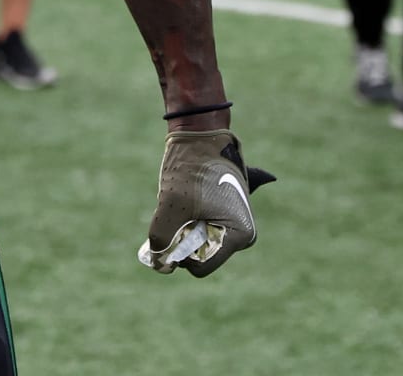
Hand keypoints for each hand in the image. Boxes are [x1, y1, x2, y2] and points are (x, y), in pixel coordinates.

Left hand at [137, 129, 273, 277]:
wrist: (200, 135)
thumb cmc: (190, 168)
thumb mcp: (170, 204)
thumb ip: (161, 238)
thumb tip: (160, 264)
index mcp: (239, 235)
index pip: (200, 267)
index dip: (178, 253)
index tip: (173, 225)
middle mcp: (242, 235)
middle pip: (199, 256)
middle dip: (182, 238)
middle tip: (180, 208)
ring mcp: (234, 226)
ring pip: (195, 242)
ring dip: (183, 227)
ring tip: (186, 199)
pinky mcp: (225, 216)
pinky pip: (198, 229)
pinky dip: (186, 219)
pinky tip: (189, 197)